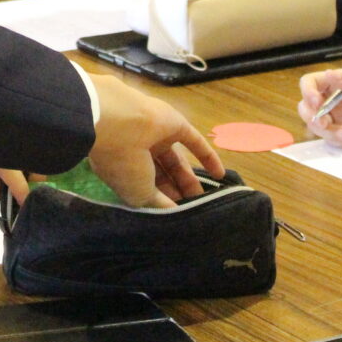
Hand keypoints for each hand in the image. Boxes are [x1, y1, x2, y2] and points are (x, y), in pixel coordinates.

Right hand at [87, 75, 224, 206]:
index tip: (178, 217)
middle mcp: (140, 153)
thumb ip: (160, 204)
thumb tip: (176, 213)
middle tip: (195, 210)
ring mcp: (158, 137)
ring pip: (178, 162)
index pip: (148, 188)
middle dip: (178, 192)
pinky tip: (220, 175)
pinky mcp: (176, 125)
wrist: (120, 126)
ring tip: (207, 200)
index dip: (164, 201)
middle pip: (163, 176)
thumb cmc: (124, 165)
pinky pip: (195, 142)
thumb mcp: (139, 195)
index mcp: (126, 170)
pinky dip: (208, 157)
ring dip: (191, 179)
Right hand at [297, 70, 341, 145]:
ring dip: (326, 132)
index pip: (310, 83)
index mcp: (335, 82)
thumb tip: (329, 74)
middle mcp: (330, 99)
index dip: (307, 92)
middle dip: (312, 117)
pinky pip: (330, 138)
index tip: (316, 102)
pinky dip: (337, 141)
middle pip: (307, 107)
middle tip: (325, 124)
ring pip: (316, 126)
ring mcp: (336, 116)